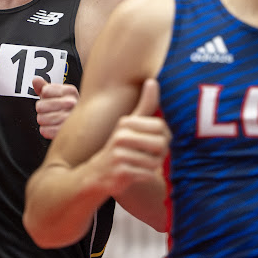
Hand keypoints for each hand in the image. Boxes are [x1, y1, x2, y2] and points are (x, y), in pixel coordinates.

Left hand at [32, 76, 79, 139]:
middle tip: (51, 111)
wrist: (84, 126)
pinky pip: (44, 130)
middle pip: (40, 105)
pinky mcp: (66, 132)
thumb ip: (44, 87)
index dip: (45, 97)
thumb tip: (35, 80)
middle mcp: (72, 103)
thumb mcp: (58, 95)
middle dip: (42, 110)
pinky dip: (46, 130)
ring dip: (44, 121)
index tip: (52, 100)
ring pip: (41, 118)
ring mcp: (70, 118)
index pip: (44, 91)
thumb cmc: (68, 109)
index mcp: (70, 91)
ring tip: (53, 120)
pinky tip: (53, 128)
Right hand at [99, 79, 170, 198]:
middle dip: (160, 154)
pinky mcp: (120, 172)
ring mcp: (119, 155)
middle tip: (151, 157)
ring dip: (152, 167)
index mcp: (125, 123)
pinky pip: (147, 174)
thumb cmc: (117, 148)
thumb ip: (145, 105)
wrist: (94, 176)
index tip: (156, 143)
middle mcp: (120, 137)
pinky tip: (136, 175)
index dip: (164, 137)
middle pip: (160, 144)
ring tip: (141, 166)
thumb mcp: (129, 125)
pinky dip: (146, 176)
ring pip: (155, 161)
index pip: (161, 127)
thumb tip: (152, 80)